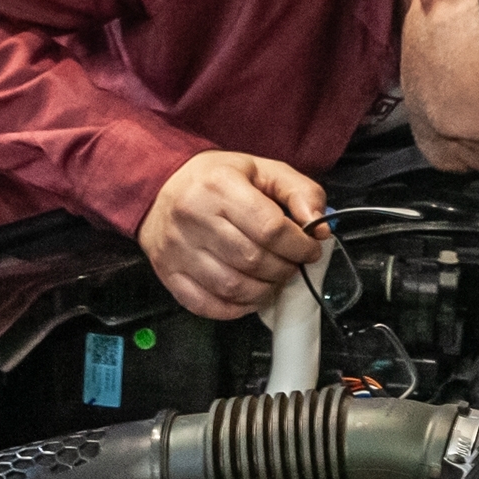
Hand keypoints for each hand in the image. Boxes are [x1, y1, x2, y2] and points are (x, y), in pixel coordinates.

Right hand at [142, 152, 326, 318]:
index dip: (299, 246)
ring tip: (273, 279)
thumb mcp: (261, 170)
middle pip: (253, 260)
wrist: (158, 187)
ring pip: (233, 287)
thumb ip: (298, 191)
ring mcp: (178, 249)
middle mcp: (193, 217)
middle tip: (291, 264)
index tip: (309, 249)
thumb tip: (320, 226)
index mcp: (219, 186)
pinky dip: (236, 308)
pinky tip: (248, 295)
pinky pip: (207, 305)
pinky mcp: (169, 273)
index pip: (270, 228)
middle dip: (284, 269)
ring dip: (264, 291)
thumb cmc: (214, 180)